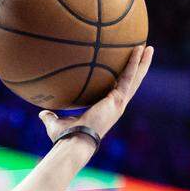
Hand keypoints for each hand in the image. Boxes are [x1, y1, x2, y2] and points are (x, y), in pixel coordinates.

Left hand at [38, 45, 154, 143]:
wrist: (73, 143)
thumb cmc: (65, 138)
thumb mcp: (56, 123)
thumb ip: (50, 116)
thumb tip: (42, 113)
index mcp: (105, 109)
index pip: (116, 90)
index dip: (122, 79)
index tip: (126, 68)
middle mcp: (115, 105)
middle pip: (131, 82)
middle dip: (138, 67)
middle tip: (145, 52)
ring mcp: (119, 103)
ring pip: (134, 79)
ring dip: (141, 63)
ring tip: (148, 47)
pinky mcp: (118, 100)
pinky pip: (128, 77)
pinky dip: (134, 64)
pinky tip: (139, 51)